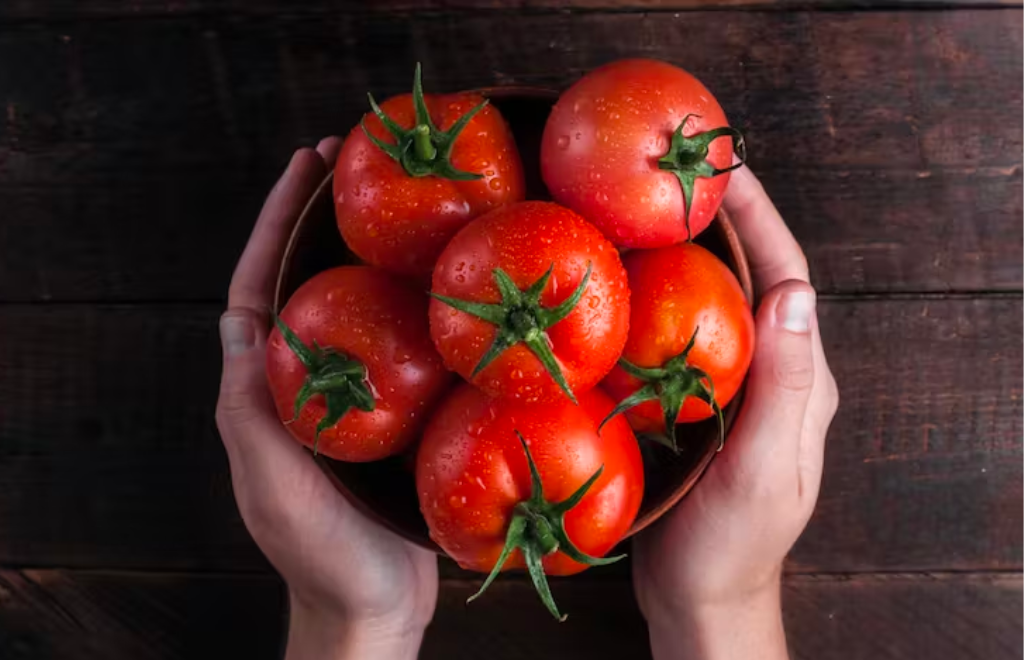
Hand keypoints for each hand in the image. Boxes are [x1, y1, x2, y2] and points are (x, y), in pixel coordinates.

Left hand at [215, 141, 437, 659]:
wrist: (374, 606)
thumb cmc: (320, 551)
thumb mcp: (271, 479)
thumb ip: (250, 408)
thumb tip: (239, 323)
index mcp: (265, 390)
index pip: (259, 288)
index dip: (276, 224)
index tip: (304, 168)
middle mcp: (304, 383)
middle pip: (309, 283)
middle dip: (325, 221)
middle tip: (358, 163)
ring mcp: (351, 398)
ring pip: (357, 309)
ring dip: (373, 254)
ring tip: (407, 204)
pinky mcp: (394, 416)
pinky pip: (401, 347)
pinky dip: (416, 306)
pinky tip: (448, 284)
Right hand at [633, 166, 838, 659]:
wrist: (700, 594)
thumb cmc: (730, 544)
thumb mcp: (761, 469)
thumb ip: (783, 388)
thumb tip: (794, 293)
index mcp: (800, 381)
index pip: (787, 279)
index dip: (760, 219)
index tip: (726, 167)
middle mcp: (773, 373)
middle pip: (753, 277)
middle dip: (724, 219)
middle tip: (677, 171)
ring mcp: (734, 387)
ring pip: (716, 300)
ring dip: (690, 250)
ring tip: (647, 206)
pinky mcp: (696, 401)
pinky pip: (682, 333)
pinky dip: (660, 296)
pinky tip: (625, 281)